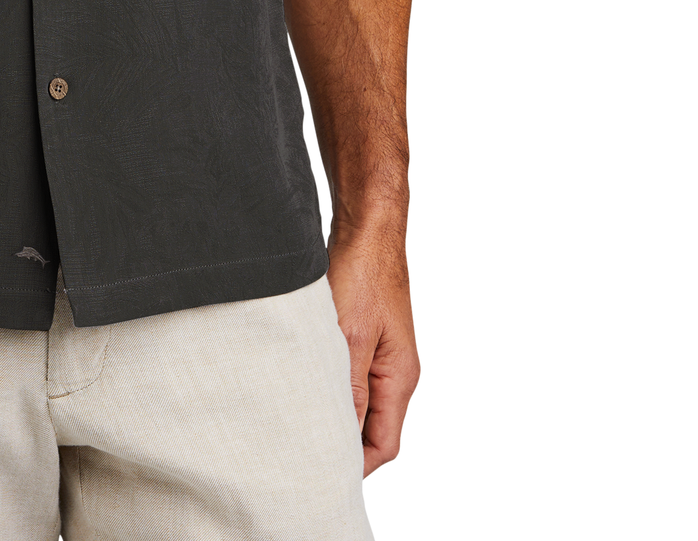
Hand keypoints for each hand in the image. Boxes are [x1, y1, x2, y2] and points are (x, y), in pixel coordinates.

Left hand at [326, 220, 419, 474]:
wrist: (366, 226)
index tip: (320, 472)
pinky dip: (331, 387)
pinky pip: (351, 377)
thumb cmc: (363, 273)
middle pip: (375, 429)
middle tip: (301, 451)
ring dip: (335, 413)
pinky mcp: (365, 336)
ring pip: (361, 403)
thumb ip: (350, 388)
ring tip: (298, 421)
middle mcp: (394, 372)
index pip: (385, 445)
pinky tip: (304, 384)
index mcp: (399, 378)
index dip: (355, 465)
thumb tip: (342, 436)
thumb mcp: (351, 336)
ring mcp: (381, 354)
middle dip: (343, 444)